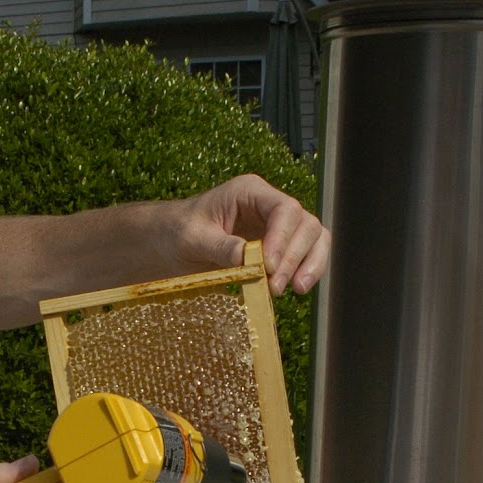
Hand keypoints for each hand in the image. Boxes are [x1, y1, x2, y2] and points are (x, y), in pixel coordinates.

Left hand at [171, 174, 329, 296]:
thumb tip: (248, 259)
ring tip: (296, 290)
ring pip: (314, 238)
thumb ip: (220, 247)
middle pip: (305, 224)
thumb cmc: (177, 233)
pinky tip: (295, 288)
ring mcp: (277, 225)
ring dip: (309, 264)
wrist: (168, 242)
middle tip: (275, 287)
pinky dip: (306, 270)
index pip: (284, 209)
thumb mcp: (192, 239)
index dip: (283, 238)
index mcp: (249, 191)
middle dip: (295, 257)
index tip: (269, 266)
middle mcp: (268, 204)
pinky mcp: (279, 246)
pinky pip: (306, 255)